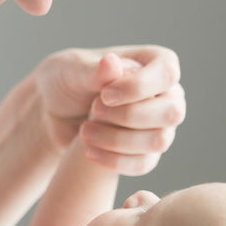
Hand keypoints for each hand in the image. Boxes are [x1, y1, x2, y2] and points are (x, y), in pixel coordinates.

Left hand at [34, 46, 184, 175]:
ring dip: (117, 139)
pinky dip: (114, 160)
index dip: (139, 87)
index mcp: (154, 62)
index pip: (167, 73)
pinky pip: (143, 164)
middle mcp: (166, 93)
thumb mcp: (73, 70)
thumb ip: (94, 70)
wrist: (54, 111)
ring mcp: (160, 125)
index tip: (104, 94)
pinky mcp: (147, 152)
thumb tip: (114, 62)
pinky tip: (88, 151)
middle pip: (171, 112)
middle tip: (93, 110)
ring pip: (158, 141)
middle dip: (128, 116)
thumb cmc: (67, 79)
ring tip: (84, 131)